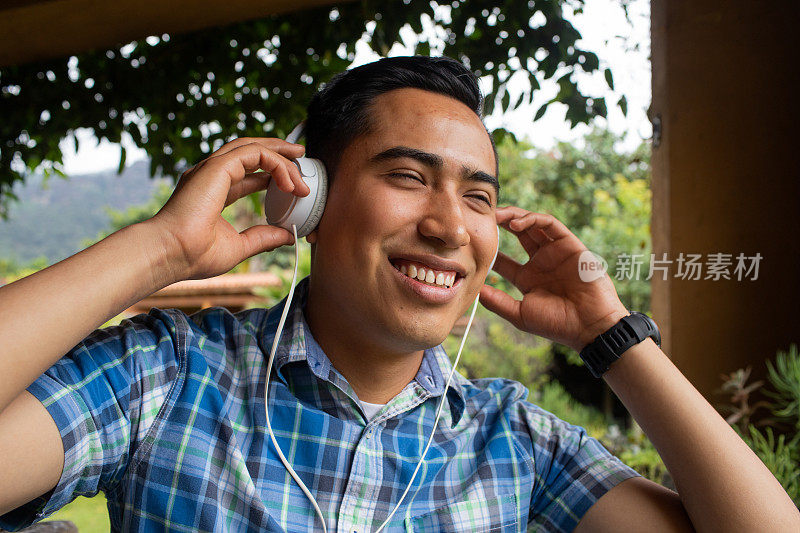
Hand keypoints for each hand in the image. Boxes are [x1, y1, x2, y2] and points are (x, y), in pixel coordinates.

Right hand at [149, 138, 309, 281]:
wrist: (171, 253)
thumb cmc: (193, 255)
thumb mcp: (239, 247)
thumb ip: (262, 238)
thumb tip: (287, 236)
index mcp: (212, 191)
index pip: (246, 173)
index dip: (270, 174)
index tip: (292, 183)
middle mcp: (210, 175)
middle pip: (249, 152)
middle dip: (278, 152)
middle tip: (300, 156)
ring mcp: (212, 168)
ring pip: (253, 147)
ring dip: (280, 154)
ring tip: (300, 160)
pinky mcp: (217, 167)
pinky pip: (254, 153)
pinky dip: (276, 163)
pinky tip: (289, 182)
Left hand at [480, 206, 628, 351]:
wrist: (589, 325)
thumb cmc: (557, 324)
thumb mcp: (520, 314)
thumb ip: (497, 302)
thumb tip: (474, 290)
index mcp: (528, 278)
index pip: (504, 260)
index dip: (489, 250)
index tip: (473, 244)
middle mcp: (541, 262)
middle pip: (518, 235)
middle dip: (501, 224)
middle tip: (483, 218)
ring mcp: (555, 252)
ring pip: (532, 224)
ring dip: (514, 216)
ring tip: (497, 216)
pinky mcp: (569, 244)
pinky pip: (550, 224)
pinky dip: (533, 219)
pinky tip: (517, 224)